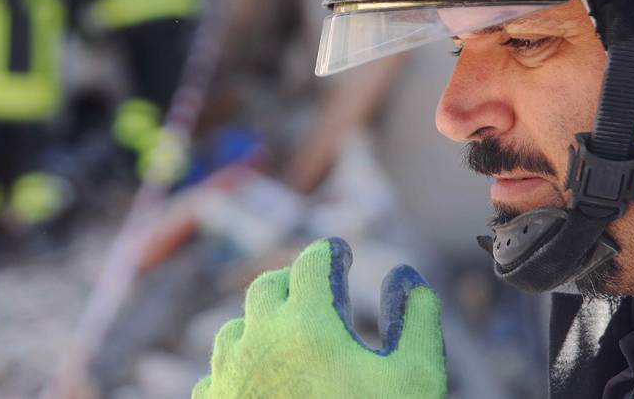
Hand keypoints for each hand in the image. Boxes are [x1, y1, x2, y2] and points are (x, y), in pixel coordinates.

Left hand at [192, 237, 446, 398]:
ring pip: (235, 329)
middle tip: (315, 287)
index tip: (342, 253)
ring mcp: (229, 379)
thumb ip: (417, 318)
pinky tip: (256, 381)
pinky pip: (216, 375)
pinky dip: (238, 366)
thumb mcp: (415, 377)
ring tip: (285, 332)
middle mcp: (259, 341)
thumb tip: (408, 278)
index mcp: (307, 323)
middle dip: (293, 281)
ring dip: (260, 322)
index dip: (332, 252)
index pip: (314, 262)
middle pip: (268, 288)